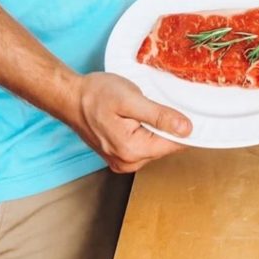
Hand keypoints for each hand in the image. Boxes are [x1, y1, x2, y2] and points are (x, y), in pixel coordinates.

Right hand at [71, 72, 191, 173]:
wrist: (71, 98)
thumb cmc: (97, 95)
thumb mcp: (130, 99)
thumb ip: (159, 115)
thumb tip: (186, 129)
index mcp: (133, 150)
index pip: (174, 144)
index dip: (184, 126)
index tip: (184, 109)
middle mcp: (128, 163)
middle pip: (165, 145)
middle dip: (166, 125)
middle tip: (153, 102)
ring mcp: (122, 162)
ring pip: (155, 145)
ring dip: (155, 127)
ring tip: (140, 109)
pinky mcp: (119, 156)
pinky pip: (143, 145)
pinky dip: (145, 131)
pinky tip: (135, 117)